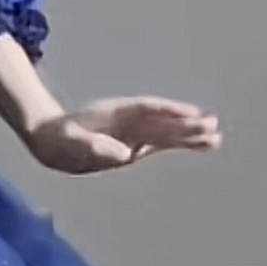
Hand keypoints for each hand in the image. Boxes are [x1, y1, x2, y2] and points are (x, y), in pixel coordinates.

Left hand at [23, 96, 221, 174]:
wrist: (50, 141)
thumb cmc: (57, 140)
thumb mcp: (68, 143)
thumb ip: (93, 146)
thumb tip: (124, 155)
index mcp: (114, 114)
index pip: (147, 110)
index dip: (169, 112)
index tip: (190, 114)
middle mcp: (128, 121)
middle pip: (161, 120)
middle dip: (186, 123)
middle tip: (213, 126)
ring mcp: (133, 131)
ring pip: (166, 131)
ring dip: (189, 134)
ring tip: (216, 137)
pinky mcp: (134, 143)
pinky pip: (162, 142)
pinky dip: (181, 143)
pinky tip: (202, 144)